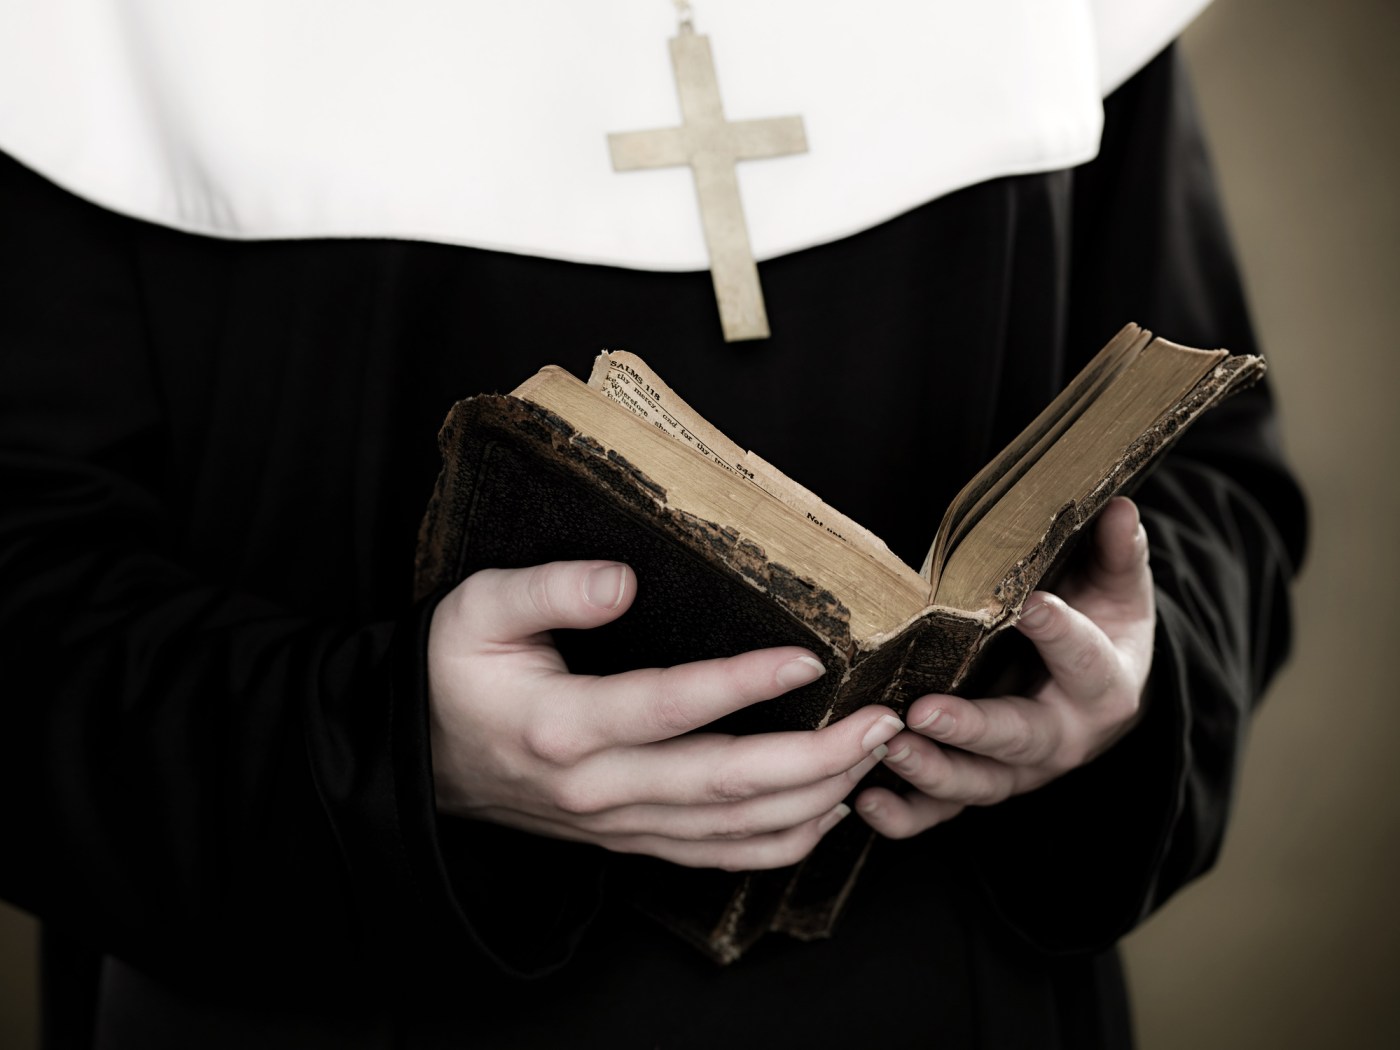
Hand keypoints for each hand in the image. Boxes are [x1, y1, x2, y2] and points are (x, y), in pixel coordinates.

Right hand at [427, 560, 905, 870]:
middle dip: (818, 757)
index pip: (671, 708)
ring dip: (814, 799)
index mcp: (562, 725)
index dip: (744, 685)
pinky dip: (780, 842)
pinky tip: (828, 811)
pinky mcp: (631, 840)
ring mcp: (618, 824)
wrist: (421, 757)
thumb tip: (622, 581)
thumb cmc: (455, 671)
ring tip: (873, 756)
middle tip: (882, 722)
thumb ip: (549, 590)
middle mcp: (599, 788)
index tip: (810, 658)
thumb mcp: (478, 609)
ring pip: (733, 830)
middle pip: (726, 785)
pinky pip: (717, 856)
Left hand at [857, 496, 1154, 837]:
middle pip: (1020, 740)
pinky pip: (942, 812)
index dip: (1061, 633)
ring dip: (930, 773)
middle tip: (923, 712)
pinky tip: (864, 803)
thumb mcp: (1119, 590)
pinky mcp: (980, 784)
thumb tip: (1121, 508)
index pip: (1085, 660)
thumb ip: (1119, 553)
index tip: (1030, 605)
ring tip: (887, 750)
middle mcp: (1063, 739)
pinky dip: (905, 816)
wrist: (1100, 692)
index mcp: (1104, 687)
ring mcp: (1018, 770)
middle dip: (972, 730)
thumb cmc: (1103, 628)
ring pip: (978, 784)